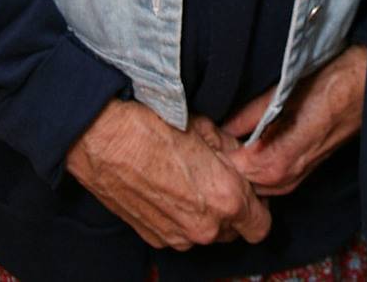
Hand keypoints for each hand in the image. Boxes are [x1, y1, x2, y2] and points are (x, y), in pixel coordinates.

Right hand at [66, 98, 271, 250]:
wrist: (104, 140)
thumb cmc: (154, 127)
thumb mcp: (206, 127)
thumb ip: (231, 150)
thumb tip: (241, 155)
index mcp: (226, 199)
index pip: (261, 225)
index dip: (258, 205)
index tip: (249, 188)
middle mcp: (205, 228)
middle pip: (235, 231)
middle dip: (233, 209)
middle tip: (219, 179)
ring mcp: (178, 238)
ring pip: (207, 235)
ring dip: (207, 215)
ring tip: (190, 181)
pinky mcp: (155, 238)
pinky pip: (180, 234)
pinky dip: (181, 218)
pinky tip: (169, 189)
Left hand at [223, 46, 366, 196]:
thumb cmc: (334, 82)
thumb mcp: (287, 90)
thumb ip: (253, 112)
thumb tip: (222, 124)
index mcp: (280, 161)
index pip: (231, 169)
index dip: (215, 151)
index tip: (203, 131)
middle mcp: (287, 177)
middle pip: (239, 179)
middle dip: (223, 159)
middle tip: (208, 132)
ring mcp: (295, 177)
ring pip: (253, 181)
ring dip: (238, 163)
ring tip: (223, 135)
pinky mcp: (302, 170)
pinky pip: (267, 177)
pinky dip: (252, 164)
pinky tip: (245, 142)